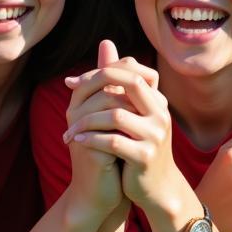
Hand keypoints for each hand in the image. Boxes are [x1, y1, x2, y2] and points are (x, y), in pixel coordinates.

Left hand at [63, 64, 187, 212]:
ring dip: (87, 120)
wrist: (157, 188)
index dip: (103, 70)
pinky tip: (78, 141)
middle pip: (131, 83)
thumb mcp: (133, 114)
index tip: (75, 82)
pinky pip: (112, 142)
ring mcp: (155, 135)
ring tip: (71, 127)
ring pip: (116, 115)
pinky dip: (91, 140)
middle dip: (97, 83)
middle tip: (72, 92)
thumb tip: (105, 43)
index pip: (133, 70)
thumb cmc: (140, 148)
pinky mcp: (145, 157)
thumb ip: (119, 83)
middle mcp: (160, 114)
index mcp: (157, 102)